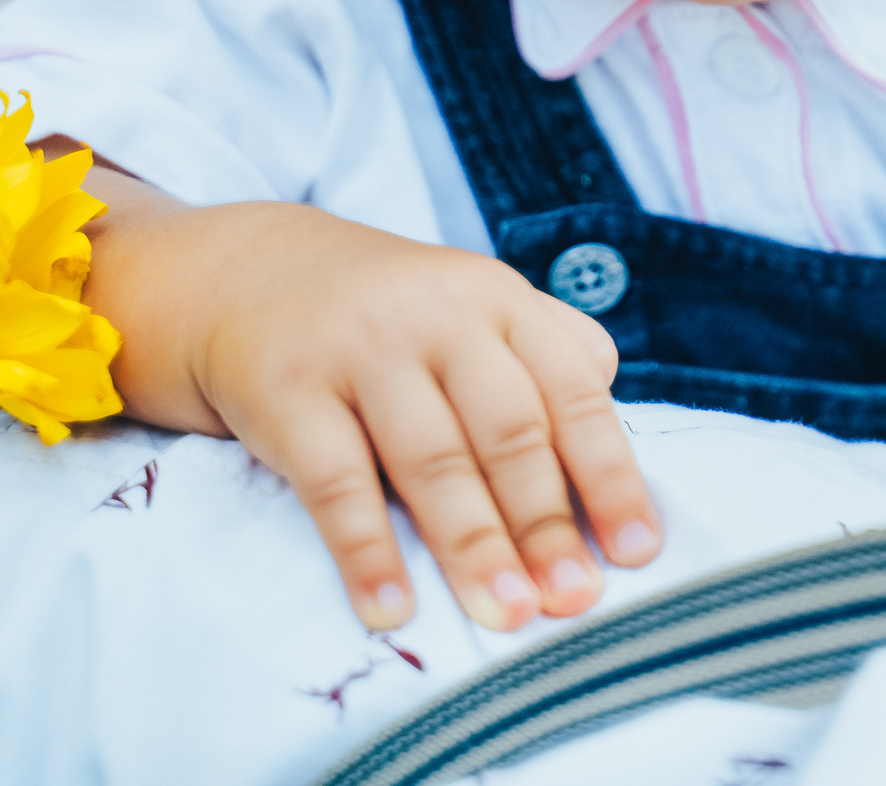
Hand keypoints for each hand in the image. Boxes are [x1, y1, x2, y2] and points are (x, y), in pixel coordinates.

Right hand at [177, 202, 660, 633]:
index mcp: (501, 302)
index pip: (572, 392)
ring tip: (506, 614)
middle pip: (508, 432)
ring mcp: (362, 351)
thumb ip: (552, 358)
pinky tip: (394, 608)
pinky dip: (367, 551)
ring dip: (473, 545)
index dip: (609, 475)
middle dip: (546, 524)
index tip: (638, 550)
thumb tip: (608, 456)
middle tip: (573, 599)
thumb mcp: (477, 307)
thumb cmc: (392, 314)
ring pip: (433, 460)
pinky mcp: (289, 390)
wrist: (248, 271)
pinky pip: (335, 481)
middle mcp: (440, 318)